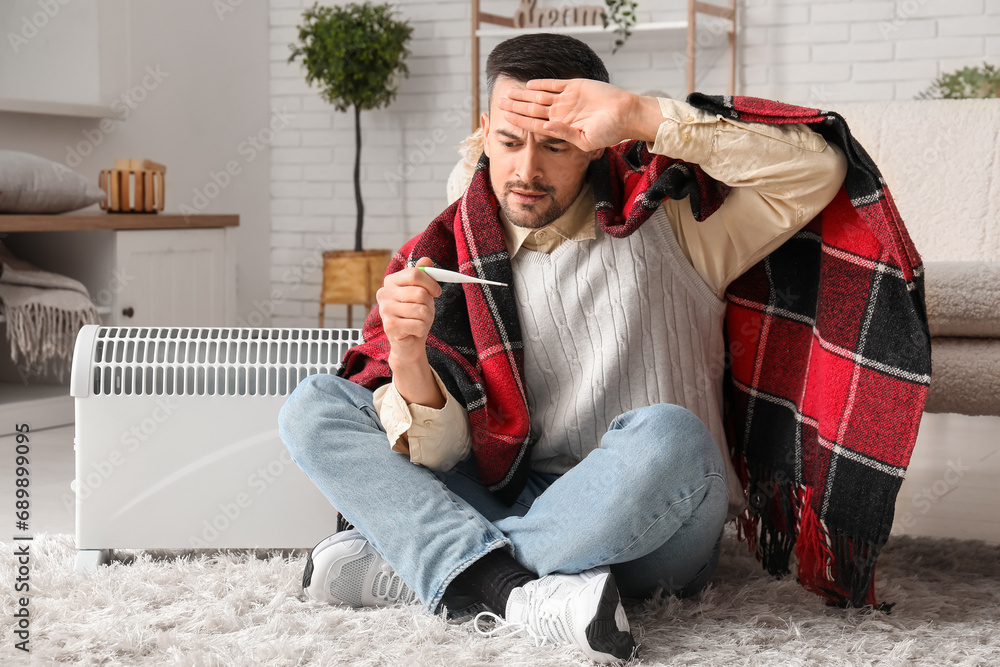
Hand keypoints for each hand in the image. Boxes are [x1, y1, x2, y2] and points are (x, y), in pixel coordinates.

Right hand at [376, 256, 440, 367]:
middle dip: (428, 304)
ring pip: (420, 310)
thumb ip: (423, 275)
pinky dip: (422, 329)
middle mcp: (384, 293)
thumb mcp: (422, 292)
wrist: (408, 342)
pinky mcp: (389, 326)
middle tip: (424, 311)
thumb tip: (426, 260)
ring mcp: (384, 310)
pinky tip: (414, 331)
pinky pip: (418, 324)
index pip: (415, 274)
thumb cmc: (415, 315)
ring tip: (418, 321)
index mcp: (391, 281)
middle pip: (419, 293)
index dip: (431, 283)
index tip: (437, 291)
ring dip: (426, 318)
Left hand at [498, 79, 663, 151]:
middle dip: (515, 106)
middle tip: (499, 102)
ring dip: (523, 94)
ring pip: (539, 95)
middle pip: (533, 108)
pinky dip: (541, 83)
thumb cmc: (610, 131)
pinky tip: (528, 84)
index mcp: (562, 127)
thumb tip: (544, 127)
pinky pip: (554, 84)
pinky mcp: (575, 86)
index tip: (504, 117)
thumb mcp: (586, 140)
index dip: (519, 120)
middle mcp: (561, 112)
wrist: (627, 114)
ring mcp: (567, 99)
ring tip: (507, 92)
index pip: (535, 123)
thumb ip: (564, 134)